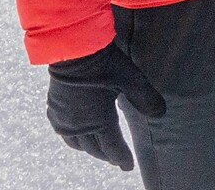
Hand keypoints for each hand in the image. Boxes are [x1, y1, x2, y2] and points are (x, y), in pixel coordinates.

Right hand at [46, 41, 166, 171]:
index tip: (128, 166)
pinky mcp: (53, 108)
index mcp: (98, 122)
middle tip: (116, 158)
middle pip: (94, 149)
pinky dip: (73, 138)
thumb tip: (161, 114)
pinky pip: (63, 132)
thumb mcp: (131, 79)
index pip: (112, 148)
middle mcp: (78, 126)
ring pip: (77, 143)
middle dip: (107, 155)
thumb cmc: (102, 63)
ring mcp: (63, 118)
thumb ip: (146, 98)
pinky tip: (76, 133)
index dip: (122, 158)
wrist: (72, 48)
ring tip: (99, 148)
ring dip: (90, 148)